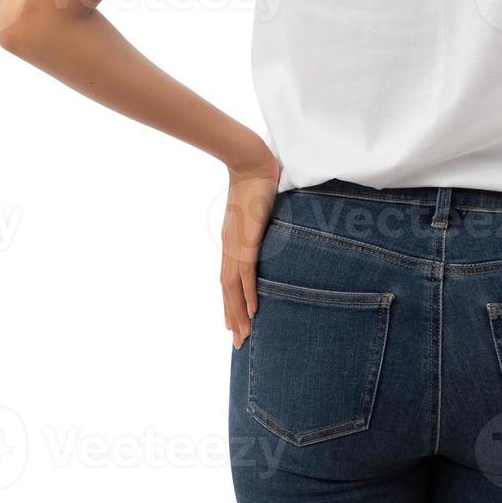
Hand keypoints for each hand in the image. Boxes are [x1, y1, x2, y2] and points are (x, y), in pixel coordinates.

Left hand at [220, 149, 282, 348]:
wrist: (250, 161)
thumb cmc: (257, 181)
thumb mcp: (259, 210)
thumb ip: (263, 224)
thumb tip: (273, 227)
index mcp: (232, 242)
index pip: (229, 280)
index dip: (231, 303)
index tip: (234, 323)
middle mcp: (230, 247)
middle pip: (228, 290)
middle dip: (233, 317)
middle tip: (238, 342)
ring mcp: (237, 244)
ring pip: (233, 288)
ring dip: (238, 314)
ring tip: (243, 336)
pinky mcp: (246, 240)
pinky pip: (246, 274)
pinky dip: (248, 294)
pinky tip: (253, 312)